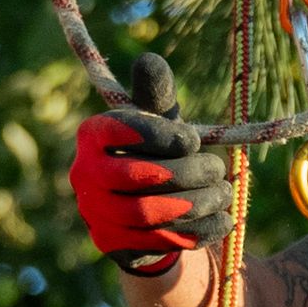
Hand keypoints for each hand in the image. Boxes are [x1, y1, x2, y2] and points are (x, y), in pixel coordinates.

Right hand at [76, 108, 216, 279]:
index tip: (195, 139)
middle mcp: (83, 175)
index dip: (161, 135)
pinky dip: (196, 231)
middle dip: (187, 172)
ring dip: (196, 203)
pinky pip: (157, 242)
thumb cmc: (155, 154)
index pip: (120, 129)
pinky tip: (222, 220)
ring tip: (224, 192)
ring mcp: (94, 215)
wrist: (144, 213)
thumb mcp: (158, 124)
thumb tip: (149, 60)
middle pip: (137, 176)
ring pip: (148, 212)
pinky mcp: (113, 247)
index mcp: (91, 135)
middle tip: (219, 169)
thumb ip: (155, 95)